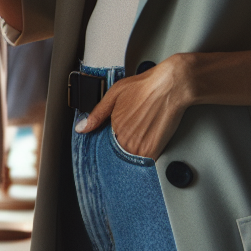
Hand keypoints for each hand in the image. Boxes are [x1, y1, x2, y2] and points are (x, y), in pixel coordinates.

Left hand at [75, 54, 193, 159]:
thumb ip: (97, 114)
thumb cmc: (144, 86)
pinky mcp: (153, 152)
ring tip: (142, 134)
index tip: (116, 137)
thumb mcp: (114, 94)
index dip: (110, 141)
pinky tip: (148, 142)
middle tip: (133, 132)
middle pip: (118, 153)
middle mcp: (124, 140)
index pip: (105, 145)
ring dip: (132, 153)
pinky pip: (144, 164)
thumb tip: (81, 128)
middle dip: (122, 147)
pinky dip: (144, 160)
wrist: (170, 86)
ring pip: (130, 159)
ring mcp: (138, 148)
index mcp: (112, 127)